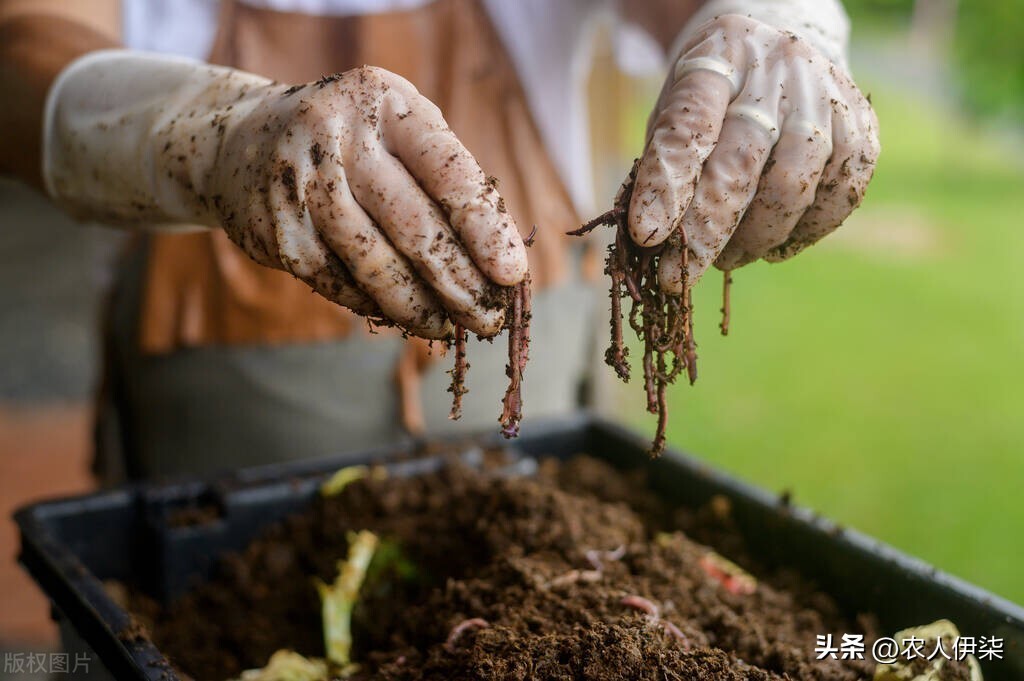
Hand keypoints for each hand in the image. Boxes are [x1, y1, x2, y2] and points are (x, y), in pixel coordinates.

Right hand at [44, 54, 526, 338]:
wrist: (241, 141)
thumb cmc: (351, 139)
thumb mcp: (396, 125)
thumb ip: (445, 175)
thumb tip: (498, 263)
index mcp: (385, 105)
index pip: (449, 174)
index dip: (485, 230)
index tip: (513, 275)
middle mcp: (340, 140)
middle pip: (415, 228)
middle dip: (461, 283)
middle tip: (491, 319)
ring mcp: (303, 188)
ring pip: (376, 267)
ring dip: (422, 308)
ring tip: (455, 328)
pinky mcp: (279, 234)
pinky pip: (342, 284)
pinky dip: (379, 308)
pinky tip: (409, 318)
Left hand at [628, 13, 879, 291]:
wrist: (778, 42)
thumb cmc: (711, 96)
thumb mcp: (672, 107)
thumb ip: (664, 162)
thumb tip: (652, 237)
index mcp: (718, 57)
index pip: (690, 122)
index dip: (668, 182)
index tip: (646, 235)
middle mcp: (777, 70)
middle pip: (742, 161)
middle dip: (708, 229)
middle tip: (681, 275)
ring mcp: (825, 94)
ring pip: (794, 183)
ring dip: (757, 237)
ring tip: (728, 259)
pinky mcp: (861, 123)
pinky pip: (841, 193)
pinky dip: (805, 232)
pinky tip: (774, 247)